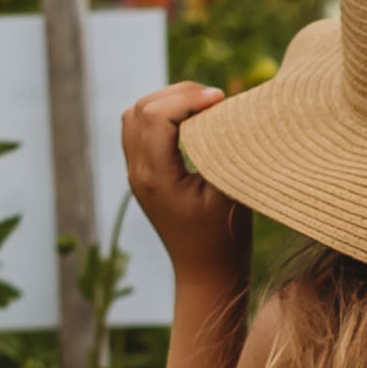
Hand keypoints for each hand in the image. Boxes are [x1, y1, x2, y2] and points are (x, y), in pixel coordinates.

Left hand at [123, 81, 251, 285]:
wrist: (205, 273)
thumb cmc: (224, 238)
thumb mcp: (231, 192)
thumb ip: (226, 150)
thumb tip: (232, 109)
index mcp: (156, 177)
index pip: (158, 116)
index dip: (189, 98)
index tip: (222, 99)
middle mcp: (138, 173)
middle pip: (142, 109)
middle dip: (179, 94)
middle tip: (215, 98)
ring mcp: (135, 174)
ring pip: (134, 115)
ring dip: (166, 101)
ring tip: (202, 104)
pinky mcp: (142, 174)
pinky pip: (138, 130)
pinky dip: (160, 115)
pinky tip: (189, 121)